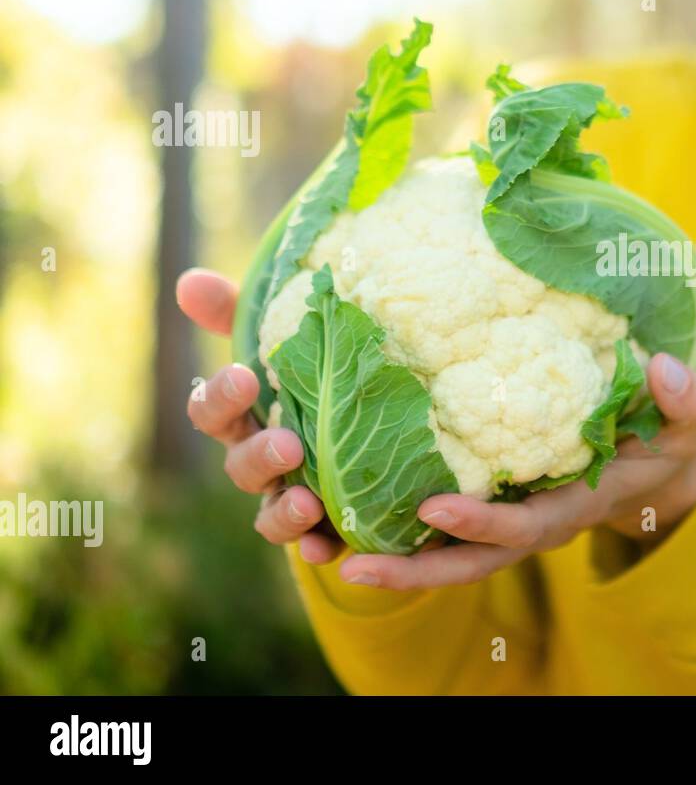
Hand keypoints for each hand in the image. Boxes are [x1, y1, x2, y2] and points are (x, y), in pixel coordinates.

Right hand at [177, 268, 343, 564]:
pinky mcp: (327, 526)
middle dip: (259, 457)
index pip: (212, 408)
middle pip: (241, 466)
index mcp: (245, 414)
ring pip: (271, 515)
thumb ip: (241, 313)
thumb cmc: (315, 378)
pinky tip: (333, 545)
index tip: (245, 376)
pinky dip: (320, 547)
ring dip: (284, 513)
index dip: (221, 396)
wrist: (374, 428)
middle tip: (289, 445)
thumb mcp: (286, 341)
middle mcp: (260, 460)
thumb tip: (189, 282)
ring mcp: (288, 498)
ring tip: (310, 502)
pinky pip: (316, 546)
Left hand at [338, 353, 695, 589]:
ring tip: (324, 550)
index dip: (482, 523)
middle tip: (351, 563)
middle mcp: (535, 521)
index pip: (525, 526)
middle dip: (415, 568)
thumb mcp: (693, 419)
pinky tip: (341, 510)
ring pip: (446, 553)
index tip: (434, 510)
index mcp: (576, 504)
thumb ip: (687, 400)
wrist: (658, 457)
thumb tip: (664, 370)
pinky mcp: (492, 499)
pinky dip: (393, 527)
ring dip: (391, 557)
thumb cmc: (671, 434)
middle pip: (469, 560)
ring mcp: (511, 516)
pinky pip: (439, 527)